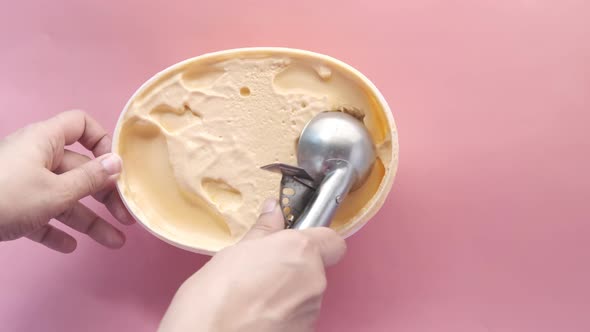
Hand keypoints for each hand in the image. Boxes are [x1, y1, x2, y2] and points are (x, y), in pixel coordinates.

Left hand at [0, 110, 134, 252]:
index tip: (116, 167)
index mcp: (46, 141)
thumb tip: (117, 162)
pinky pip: (40, 215)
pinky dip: (55, 229)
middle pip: (79, 170)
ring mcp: (22, 182)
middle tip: (126, 216)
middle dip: (105, 195)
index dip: (102, 141)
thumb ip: (91, 178)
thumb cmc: (7, 197)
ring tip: (114, 242)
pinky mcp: (11, 207)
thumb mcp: (56, 190)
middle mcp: (36, 157)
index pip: (81, 125)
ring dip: (89, 220)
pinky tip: (69, 246)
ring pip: (64, 198)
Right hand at [158, 199, 346, 331]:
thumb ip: (263, 232)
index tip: (296, 241)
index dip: (317, 240)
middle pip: (315, 268)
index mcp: (299, 250)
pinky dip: (284, 315)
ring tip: (254, 296)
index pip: (332, 241)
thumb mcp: (234, 252)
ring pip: (307, 294)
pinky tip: (257, 315)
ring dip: (288, 292)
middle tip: (262, 270)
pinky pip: (299, 316)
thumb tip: (274, 211)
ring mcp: (311, 310)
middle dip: (294, 268)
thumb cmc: (215, 296)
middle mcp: (313, 279)